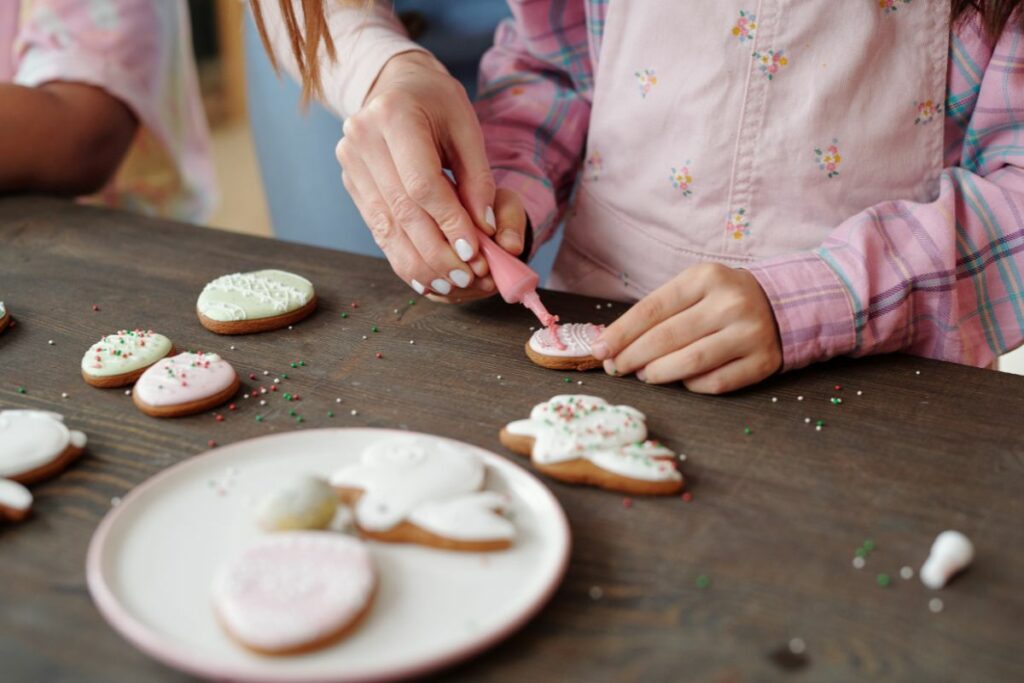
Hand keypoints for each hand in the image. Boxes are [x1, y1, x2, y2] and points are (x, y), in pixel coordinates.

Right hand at [337, 51, 510, 297]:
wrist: (396, 86)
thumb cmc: (438, 103)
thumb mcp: (467, 127)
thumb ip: (478, 178)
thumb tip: (486, 230)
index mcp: (394, 116)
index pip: (422, 184)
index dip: (449, 222)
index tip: (475, 251)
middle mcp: (362, 140)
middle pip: (402, 211)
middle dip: (437, 251)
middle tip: (467, 277)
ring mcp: (350, 164)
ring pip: (386, 228)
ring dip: (420, 263)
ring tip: (451, 284)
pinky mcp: (351, 184)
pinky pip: (378, 230)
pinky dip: (404, 257)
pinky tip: (426, 277)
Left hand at [591, 263, 781, 393]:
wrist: (782, 304)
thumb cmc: (720, 299)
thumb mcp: (693, 288)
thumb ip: (658, 311)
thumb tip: (612, 344)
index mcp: (706, 278)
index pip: (652, 309)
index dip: (621, 333)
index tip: (599, 350)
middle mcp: (730, 303)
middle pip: (667, 338)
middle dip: (633, 356)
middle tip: (616, 368)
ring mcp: (750, 333)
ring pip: (691, 362)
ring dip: (658, 373)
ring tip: (644, 375)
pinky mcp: (763, 362)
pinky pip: (715, 382)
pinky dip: (691, 385)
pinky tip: (681, 381)